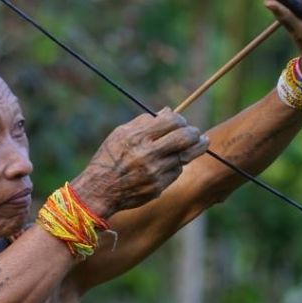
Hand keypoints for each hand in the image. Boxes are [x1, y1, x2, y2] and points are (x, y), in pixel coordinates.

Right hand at [71, 108, 209, 217]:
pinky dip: (177, 165)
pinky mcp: (158, 187)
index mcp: (136, 137)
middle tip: (196, 133)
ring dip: (195, 148)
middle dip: (195, 133)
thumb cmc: (109, 158)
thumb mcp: (120, 134)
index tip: (180, 122)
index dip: (180, 120)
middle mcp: (147, 154)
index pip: (171, 121)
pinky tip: (173, 162)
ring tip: (202, 142)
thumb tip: (168, 112)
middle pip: (185, 138)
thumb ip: (144, 122)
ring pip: (185, 156)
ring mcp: (154, 172)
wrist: (99, 190)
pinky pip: (176, 172)